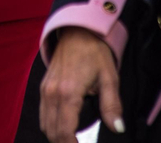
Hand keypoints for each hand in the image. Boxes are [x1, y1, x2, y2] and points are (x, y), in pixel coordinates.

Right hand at [40, 27, 123, 142]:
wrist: (77, 30)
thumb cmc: (94, 51)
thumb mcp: (109, 77)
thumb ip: (112, 105)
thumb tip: (117, 128)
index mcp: (68, 93)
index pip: (64, 132)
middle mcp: (52, 93)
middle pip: (51, 132)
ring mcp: (45, 90)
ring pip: (45, 125)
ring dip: (56, 136)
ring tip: (73, 139)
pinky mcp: (44, 88)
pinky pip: (43, 114)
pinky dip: (51, 126)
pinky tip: (65, 127)